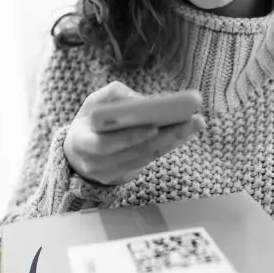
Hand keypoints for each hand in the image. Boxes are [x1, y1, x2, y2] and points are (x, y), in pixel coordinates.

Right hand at [64, 81, 205, 185]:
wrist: (78, 153)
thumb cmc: (89, 123)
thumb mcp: (92, 104)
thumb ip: (113, 96)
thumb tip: (143, 101)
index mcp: (82, 143)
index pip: (105, 145)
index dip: (129, 137)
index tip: (154, 126)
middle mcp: (96, 164)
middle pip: (137, 152)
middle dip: (167, 135)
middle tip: (192, 120)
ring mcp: (112, 174)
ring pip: (148, 157)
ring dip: (174, 140)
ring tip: (195, 123)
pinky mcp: (126, 176)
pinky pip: (151, 159)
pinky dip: (169, 145)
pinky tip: (185, 132)